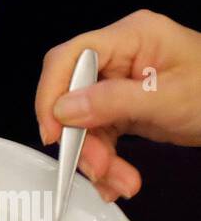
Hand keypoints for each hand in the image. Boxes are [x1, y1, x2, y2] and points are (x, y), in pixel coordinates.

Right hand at [34, 10, 200, 202]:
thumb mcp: (170, 98)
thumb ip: (114, 102)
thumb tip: (62, 110)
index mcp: (131, 36)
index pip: (69, 58)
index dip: (51, 95)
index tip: (53, 134)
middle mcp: (119, 56)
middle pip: (71, 96)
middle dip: (81, 140)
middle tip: (97, 170)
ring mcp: (118, 83)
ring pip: (83, 124)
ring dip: (95, 159)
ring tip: (119, 183)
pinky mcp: (121, 107)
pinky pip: (98, 136)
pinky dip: (105, 162)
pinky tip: (118, 180)